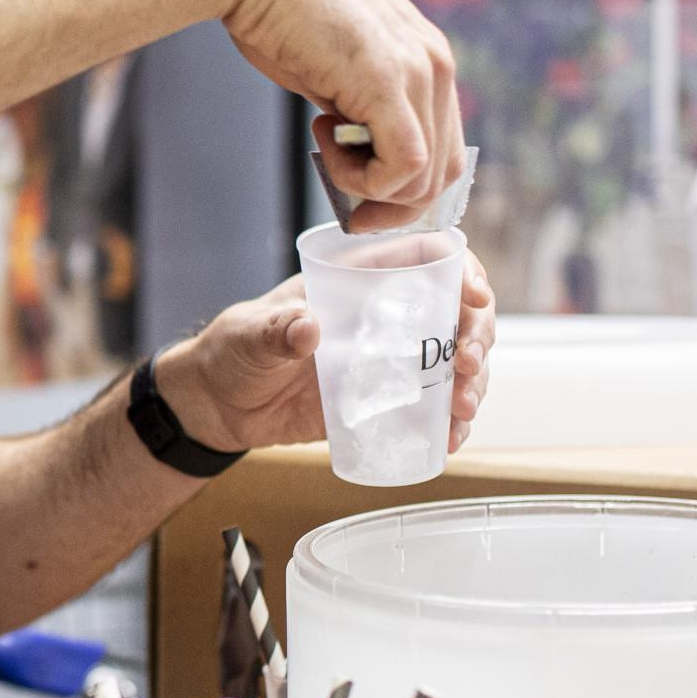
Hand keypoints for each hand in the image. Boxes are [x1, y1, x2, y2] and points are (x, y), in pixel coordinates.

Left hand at [158, 251, 497, 458]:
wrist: (219, 404)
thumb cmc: (234, 350)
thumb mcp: (251, 335)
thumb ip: (277, 330)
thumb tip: (306, 328)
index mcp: (358, 280)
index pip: (426, 260)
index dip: (461, 271)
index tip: (473, 296)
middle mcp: (385, 317)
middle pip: (456, 313)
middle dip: (477, 335)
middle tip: (467, 364)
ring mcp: (390, 361)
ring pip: (455, 362)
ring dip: (472, 382)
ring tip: (463, 408)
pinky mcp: (385, 402)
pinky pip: (433, 408)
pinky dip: (450, 422)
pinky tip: (453, 438)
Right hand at [212, 0, 465, 228]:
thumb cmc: (275, 5)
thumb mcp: (332, 67)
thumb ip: (356, 106)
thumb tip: (356, 153)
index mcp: (426, 56)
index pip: (443, 149)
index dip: (402, 187)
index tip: (358, 195)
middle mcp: (435, 63)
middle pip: (442, 173)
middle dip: (390, 204)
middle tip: (343, 200)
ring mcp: (418, 71)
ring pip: (422, 178)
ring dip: (367, 187)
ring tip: (323, 148)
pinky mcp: (389, 83)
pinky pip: (403, 168)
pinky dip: (363, 180)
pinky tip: (322, 139)